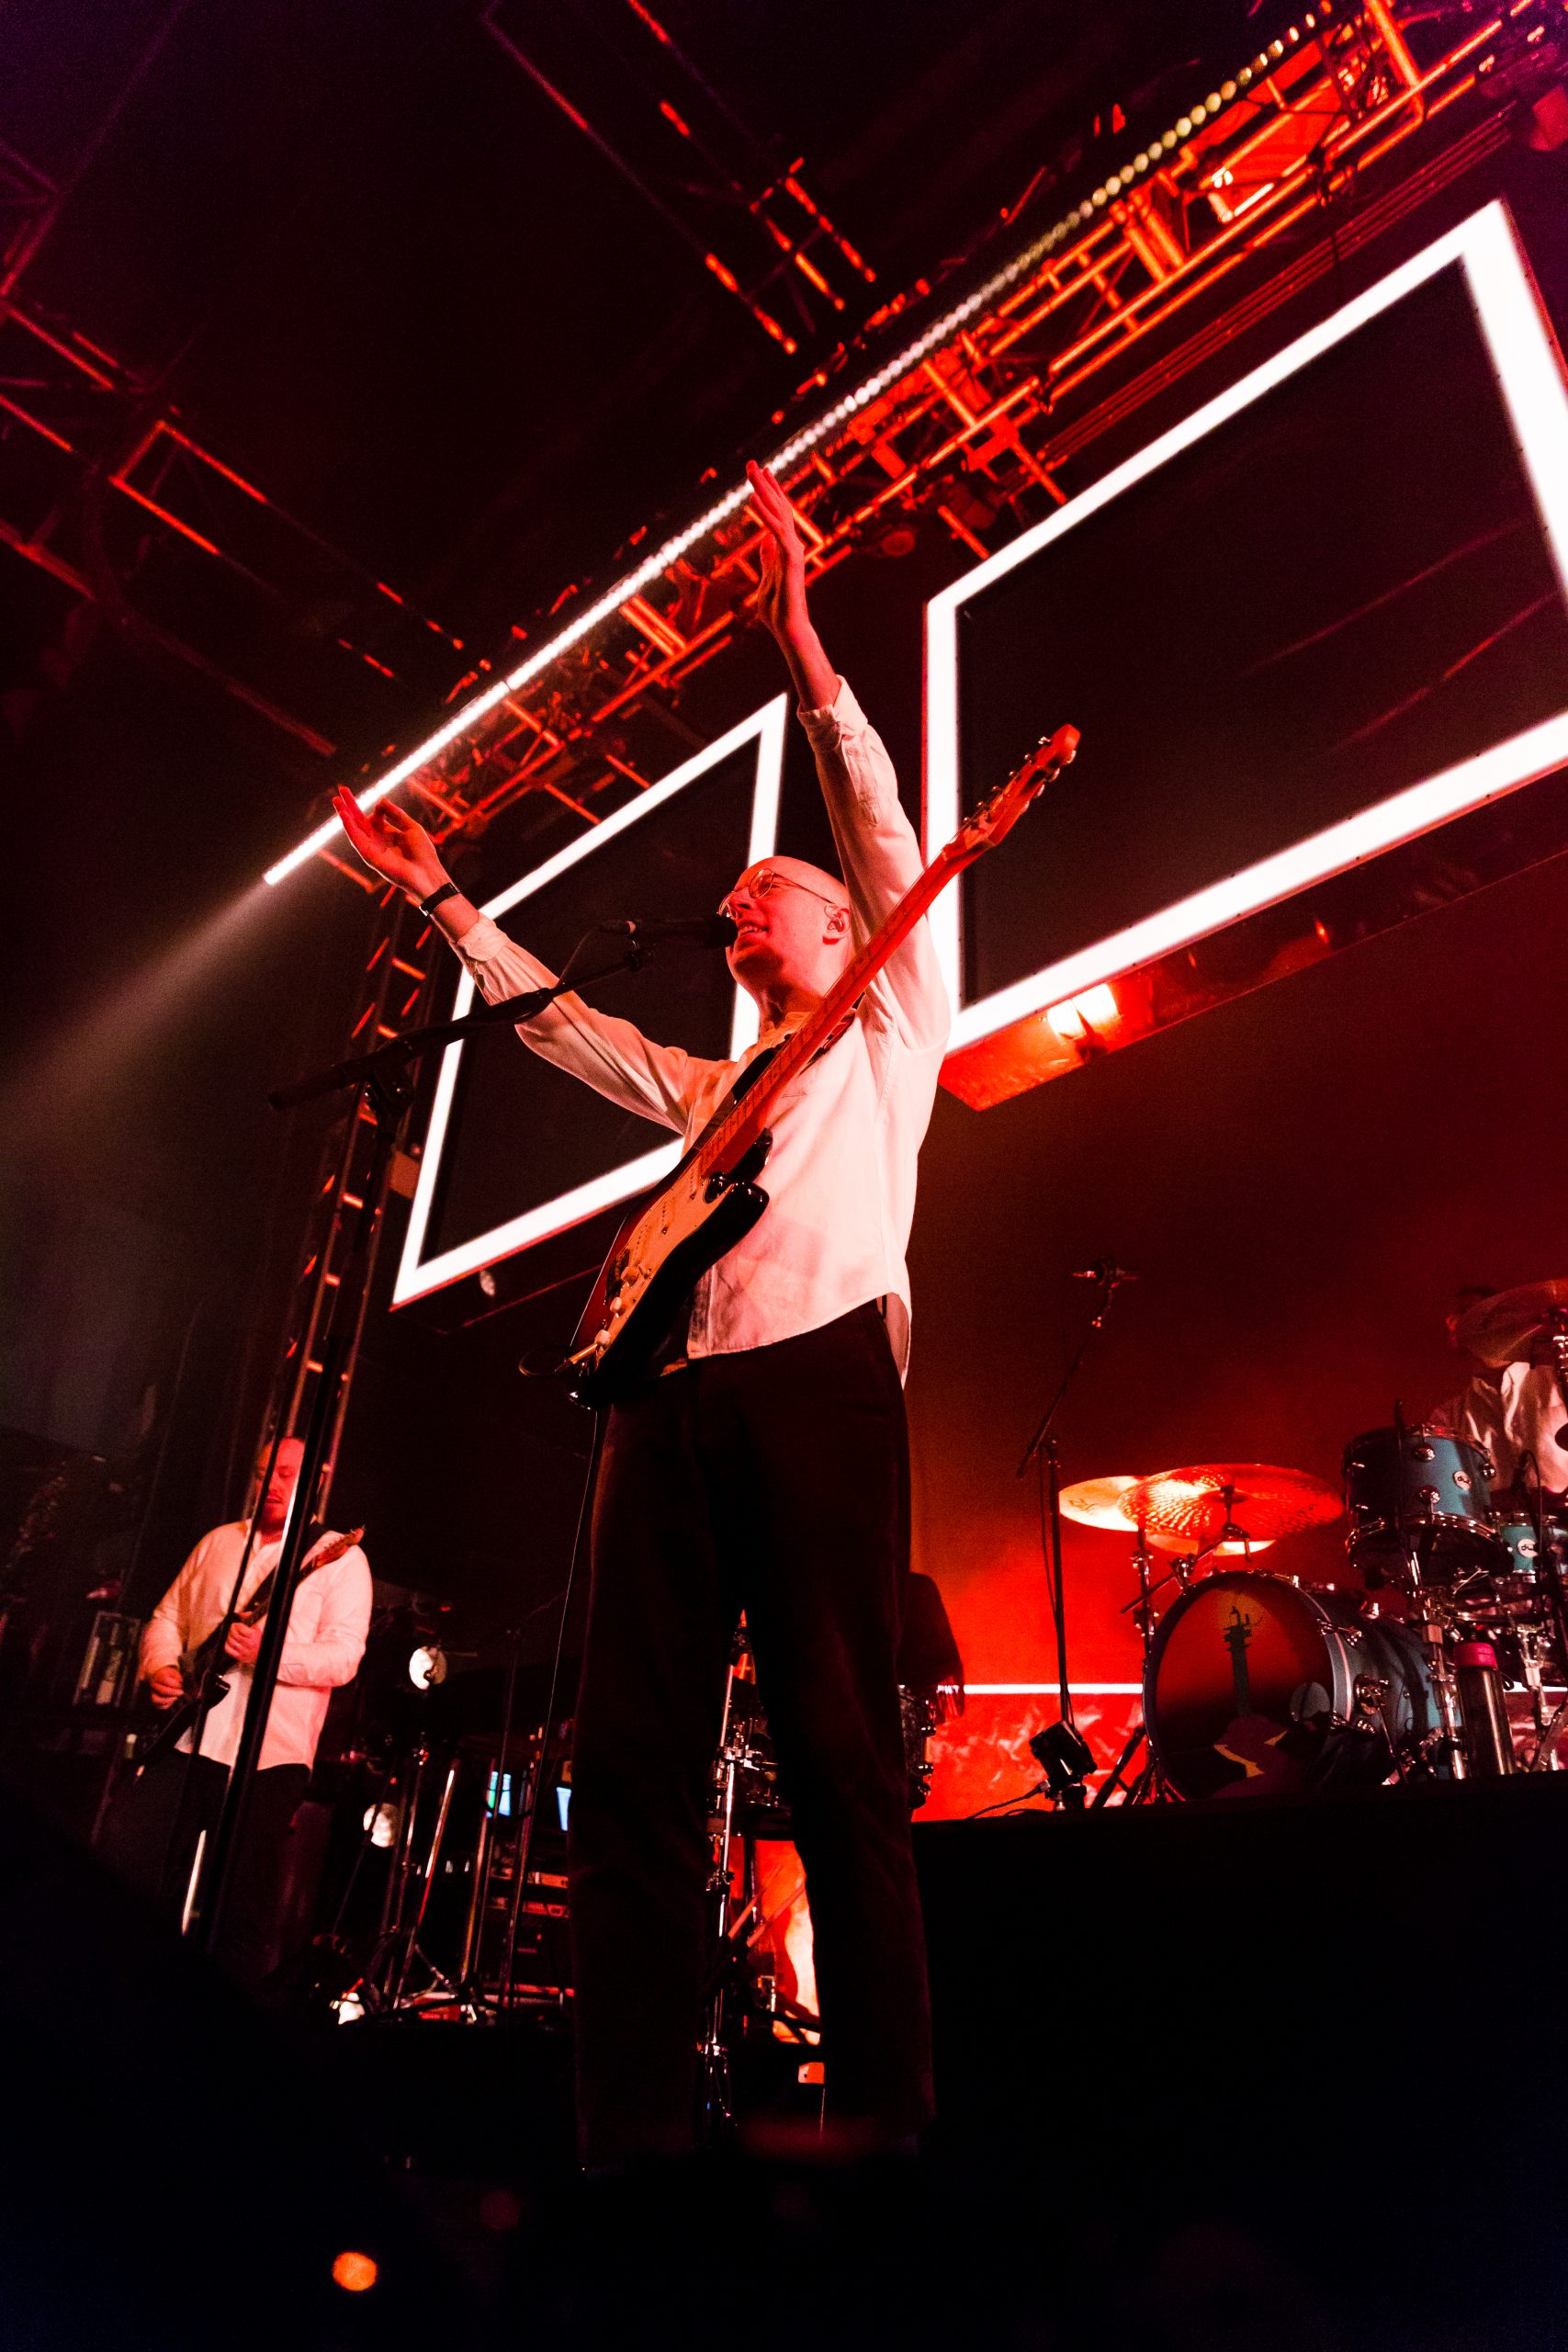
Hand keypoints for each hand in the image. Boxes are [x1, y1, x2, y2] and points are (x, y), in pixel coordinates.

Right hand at [147, 1665, 185, 1710]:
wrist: (156, 1677)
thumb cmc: (167, 1675)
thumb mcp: (173, 1672)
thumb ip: (177, 1676)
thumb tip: (180, 1681)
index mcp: (158, 1676)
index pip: (165, 1680)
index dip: (175, 1684)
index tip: (180, 1685)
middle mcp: (153, 1685)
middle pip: (162, 1690)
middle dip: (174, 1692)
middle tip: (181, 1692)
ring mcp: (152, 1693)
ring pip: (156, 1700)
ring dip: (168, 1700)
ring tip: (175, 1697)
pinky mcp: (154, 1700)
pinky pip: (158, 1706)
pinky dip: (166, 1705)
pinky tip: (171, 1701)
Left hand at [224, 1620, 262, 1665]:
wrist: (261, 1653)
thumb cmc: (259, 1640)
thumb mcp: (256, 1628)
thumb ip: (249, 1619)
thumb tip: (243, 1613)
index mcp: (253, 1636)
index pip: (240, 1628)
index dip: (236, 1624)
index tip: (236, 1624)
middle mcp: (249, 1644)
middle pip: (235, 1634)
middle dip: (231, 1629)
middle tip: (231, 1627)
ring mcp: (244, 1651)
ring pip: (231, 1641)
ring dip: (228, 1636)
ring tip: (229, 1633)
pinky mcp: (239, 1657)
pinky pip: (229, 1650)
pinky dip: (226, 1644)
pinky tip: (227, 1641)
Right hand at [332, 787, 445, 901]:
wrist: (427, 874)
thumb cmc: (423, 853)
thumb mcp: (411, 828)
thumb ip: (396, 814)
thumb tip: (380, 800)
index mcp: (388, 834)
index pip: (375, 817)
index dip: (378, 809)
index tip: (381, 805)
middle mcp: (378, 841)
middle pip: (359, 820)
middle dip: (349, 805)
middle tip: (340, 789)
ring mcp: (372, 848)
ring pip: (354, 829)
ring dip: (344, 814)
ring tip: (335, 799)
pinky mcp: (370, 857)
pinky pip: (357, 841)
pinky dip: (350, 828)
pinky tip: (344, 815)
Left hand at [746, 460, 809, 644]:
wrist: (788, 628)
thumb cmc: (777, 610)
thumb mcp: (767, 578)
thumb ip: (768, 558)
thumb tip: (765, 540)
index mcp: (785, 548)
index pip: (778, 514)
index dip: (770, 493)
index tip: (763, 473)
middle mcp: (792, 545)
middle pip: (779, 507)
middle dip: (766, 484)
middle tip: (754, 463)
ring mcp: (793, 550)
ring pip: (778, 513)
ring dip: (764, 491)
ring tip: (753, 471)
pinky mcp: (791, 559)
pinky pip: (775, 531)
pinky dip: (764, 514)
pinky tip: (753, 498)